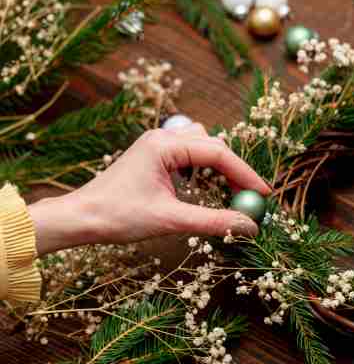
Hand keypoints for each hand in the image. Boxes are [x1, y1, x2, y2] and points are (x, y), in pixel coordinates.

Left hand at [28, 124, 267, 254]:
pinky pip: (190, 155)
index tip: (263, 194)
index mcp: (165, 145)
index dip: (245, 174)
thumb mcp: (172, 220)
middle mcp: (162, 138)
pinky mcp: (154, 157)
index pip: (218, 153)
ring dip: (221, 168)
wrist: (80, 218)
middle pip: (214, 146)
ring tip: (233, 192)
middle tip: (251, 198)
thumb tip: (249, 226)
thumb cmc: (118, 216)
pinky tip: (208, 188)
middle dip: (236, 172)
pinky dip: (205, 170)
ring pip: (203, 147)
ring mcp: (157, 145)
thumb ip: (214, 221)